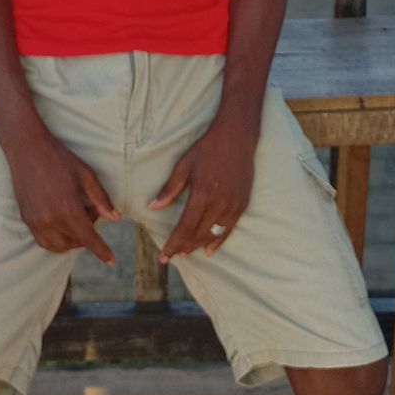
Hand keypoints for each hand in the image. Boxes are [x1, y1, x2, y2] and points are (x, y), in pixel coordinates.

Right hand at [5, 124, 119, 263]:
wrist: (27, 149)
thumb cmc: (59, 159)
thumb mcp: (86, 175)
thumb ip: (101, 199)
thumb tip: (115, 217)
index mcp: (68, 209)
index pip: (89, 239)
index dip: (102, 252)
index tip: (111, 261)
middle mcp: (51, 220)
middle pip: (75, 242)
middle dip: (88, 234)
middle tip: (91, 210)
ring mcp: (36, 222)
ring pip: (59, 246)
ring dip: (72, 240)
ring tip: (77, 218)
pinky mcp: (27, 219)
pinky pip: (43, 241)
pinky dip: (56, 242)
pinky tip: (63, 229)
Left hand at [149, 120, 256, 260]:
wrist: (236, 138)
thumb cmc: (207, 149)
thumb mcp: (183, 166)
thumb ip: (169, 189)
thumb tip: (153, 207)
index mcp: (202, 195)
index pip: (184, 229)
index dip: (173, 245)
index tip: (163, 256)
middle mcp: (218, 205)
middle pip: (198, 235)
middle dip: (183, 248)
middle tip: (171, 256)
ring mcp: (232, 207)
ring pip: (212, 235)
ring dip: (198, 246)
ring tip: (185, 253)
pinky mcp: (242, 205)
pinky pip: (228, 230)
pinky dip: (218, 242)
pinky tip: (209, 250)